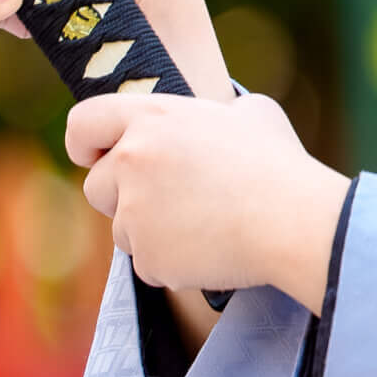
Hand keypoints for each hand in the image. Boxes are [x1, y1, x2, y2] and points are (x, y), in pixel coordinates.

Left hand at [67, 91, 349, 312]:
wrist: (293, 222)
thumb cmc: (279, 165)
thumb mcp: (252, 113)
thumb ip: (218, 112)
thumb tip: (222, 117)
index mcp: (151, 118)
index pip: (83, 122)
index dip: (83, 143)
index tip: (93, 156)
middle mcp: (132, 161)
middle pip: (96, 187)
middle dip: (122, 197)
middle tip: (167, 201)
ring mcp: (136, 212)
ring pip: (122, 230)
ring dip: (151, 232)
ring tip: (203, 226)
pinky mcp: (148, 256)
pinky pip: (147, 264)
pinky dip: (173, 263)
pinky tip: (210, 251)